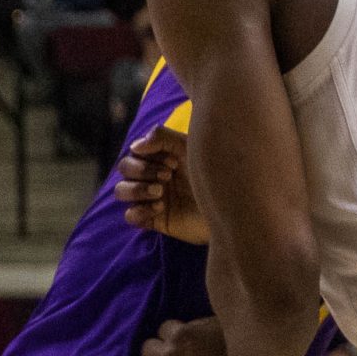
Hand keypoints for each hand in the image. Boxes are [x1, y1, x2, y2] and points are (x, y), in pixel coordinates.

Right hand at [115, 128, 207, 242]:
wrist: (235, 208)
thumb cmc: (218, 175)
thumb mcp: (192, 149)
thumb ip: (163, 137)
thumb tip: (135, 146)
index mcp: (163, 158)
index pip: (135, 152)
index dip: (146, 155)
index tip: (173, 161)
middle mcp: (154, 177)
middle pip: (125, 168)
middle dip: (141, 170)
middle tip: (168, 175)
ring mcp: (153, 198)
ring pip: (121, 191)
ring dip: (136, 189)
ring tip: (160, 193)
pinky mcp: (156, 219)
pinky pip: (130, 215)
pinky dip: (138, 211)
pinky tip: (159, 208)